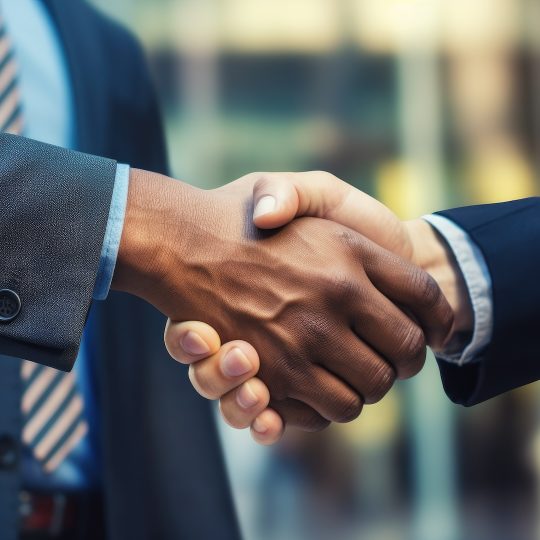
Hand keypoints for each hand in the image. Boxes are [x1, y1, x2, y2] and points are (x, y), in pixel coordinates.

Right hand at [159, 171, 454, 440]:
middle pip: (406, 352)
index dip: (440, 319)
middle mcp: (334, 294)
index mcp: (349, 249)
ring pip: (369, 389)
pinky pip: (329, 407)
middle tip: (392, 358)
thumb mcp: (298, 187)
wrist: (183, 238)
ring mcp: (304, 337)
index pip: (426, 297)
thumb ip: (351, 213)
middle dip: (405, 361)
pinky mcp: (274, 373)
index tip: (436, 330)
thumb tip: (377, 244)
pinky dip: (333, 405)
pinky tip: (324, 386)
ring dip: (368, 387)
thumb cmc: (243, 212)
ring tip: (355, 374)